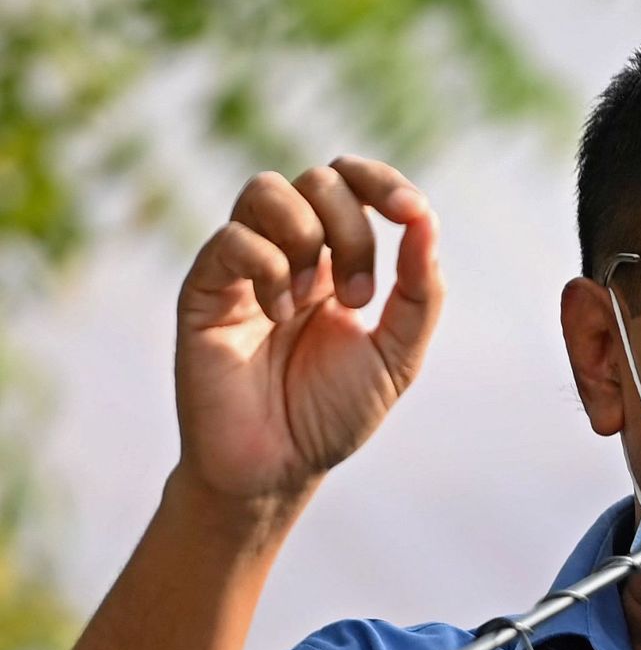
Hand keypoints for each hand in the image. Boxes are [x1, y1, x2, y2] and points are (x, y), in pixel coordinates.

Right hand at [174, 156, 443, 504]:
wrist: (275, 469)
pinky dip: (268, 267)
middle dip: (353, 230)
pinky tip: (278, 315)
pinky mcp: (204, 289)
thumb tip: (427, 220)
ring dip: (307, 237)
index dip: (383, 182)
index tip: (411, 213)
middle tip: (360, 300)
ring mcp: (244, 266)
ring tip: (313, 302)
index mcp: (337, 260)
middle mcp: (290, 252)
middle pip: (320, 179)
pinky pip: (231, 239)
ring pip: (267, 189)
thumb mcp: (397, 355)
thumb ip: (419, 291)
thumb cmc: (333, 414)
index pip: (353, 182)